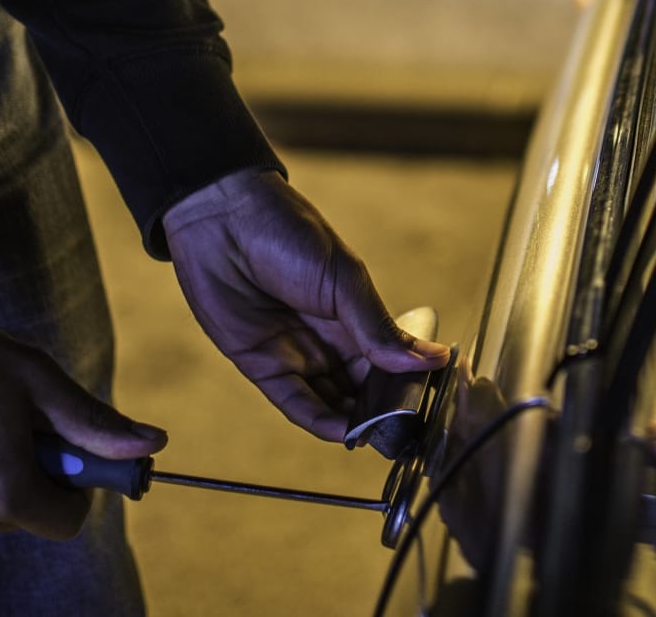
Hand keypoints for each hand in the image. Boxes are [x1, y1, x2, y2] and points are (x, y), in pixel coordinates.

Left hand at [163, 169, 448, 440]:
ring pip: (330, 400)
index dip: (404, 384)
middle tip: (403, 432)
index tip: (426, 406)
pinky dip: (317, 419)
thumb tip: (431, 359)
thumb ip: (379, 329)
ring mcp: (294, 352)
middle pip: (359, 387)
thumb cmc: (288, 233)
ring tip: (376, 438)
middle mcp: (326, 339)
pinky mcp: (260, 363)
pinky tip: (343, 432)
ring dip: (352, 420)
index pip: (386, 362)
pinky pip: (292, 400)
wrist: (224, 217)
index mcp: (353, 315)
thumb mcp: (345, 281)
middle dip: (380, 410)